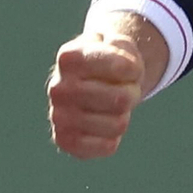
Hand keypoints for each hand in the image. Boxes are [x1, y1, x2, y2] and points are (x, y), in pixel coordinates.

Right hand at [47, 30, 152, 159]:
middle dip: (131, 93)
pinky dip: (113, 138)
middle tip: (122, 89)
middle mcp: (58, 87)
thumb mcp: (119, 45)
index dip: (134, 69)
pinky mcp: (65, 141)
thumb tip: (127, 69)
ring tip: (111, 107)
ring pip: (118, 124)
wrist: (90, 86)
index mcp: (69, 58)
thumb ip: (124, 49)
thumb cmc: (108, 64)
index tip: (127, 68)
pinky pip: (107, 147)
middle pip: (122, 99)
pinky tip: (101, 126)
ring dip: (123, 116)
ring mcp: (58, 116)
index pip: (122, 68)